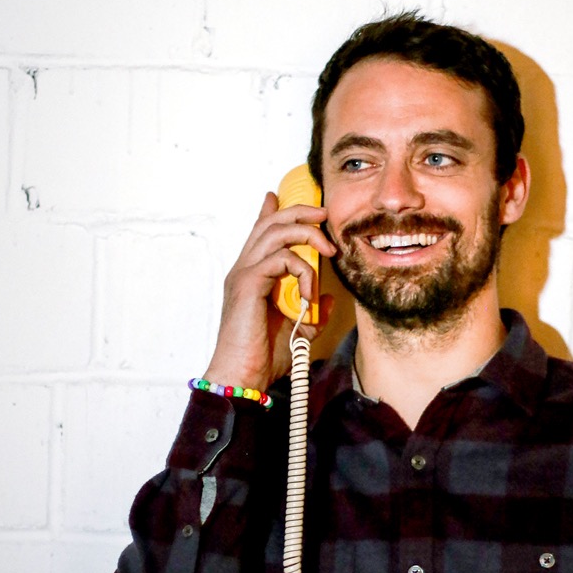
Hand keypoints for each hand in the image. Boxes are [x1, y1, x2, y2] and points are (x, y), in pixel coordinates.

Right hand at [203, 192, 336, 389]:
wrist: (244, 377)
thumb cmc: (263, 357)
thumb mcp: (298, 330)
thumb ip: (311, 310)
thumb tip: (327, 296)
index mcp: (252, 276)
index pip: (260, 234)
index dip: (270, 211)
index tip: (277, 196)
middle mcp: (244, 269)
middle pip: (270, 224)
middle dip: (299, 212)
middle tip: (324, 214)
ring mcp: (244, 275)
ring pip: (276, 233)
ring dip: (307, 235)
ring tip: (329, 250)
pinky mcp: (248, 284)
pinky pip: (281, 260)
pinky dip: (302, 271)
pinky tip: (308, 294)